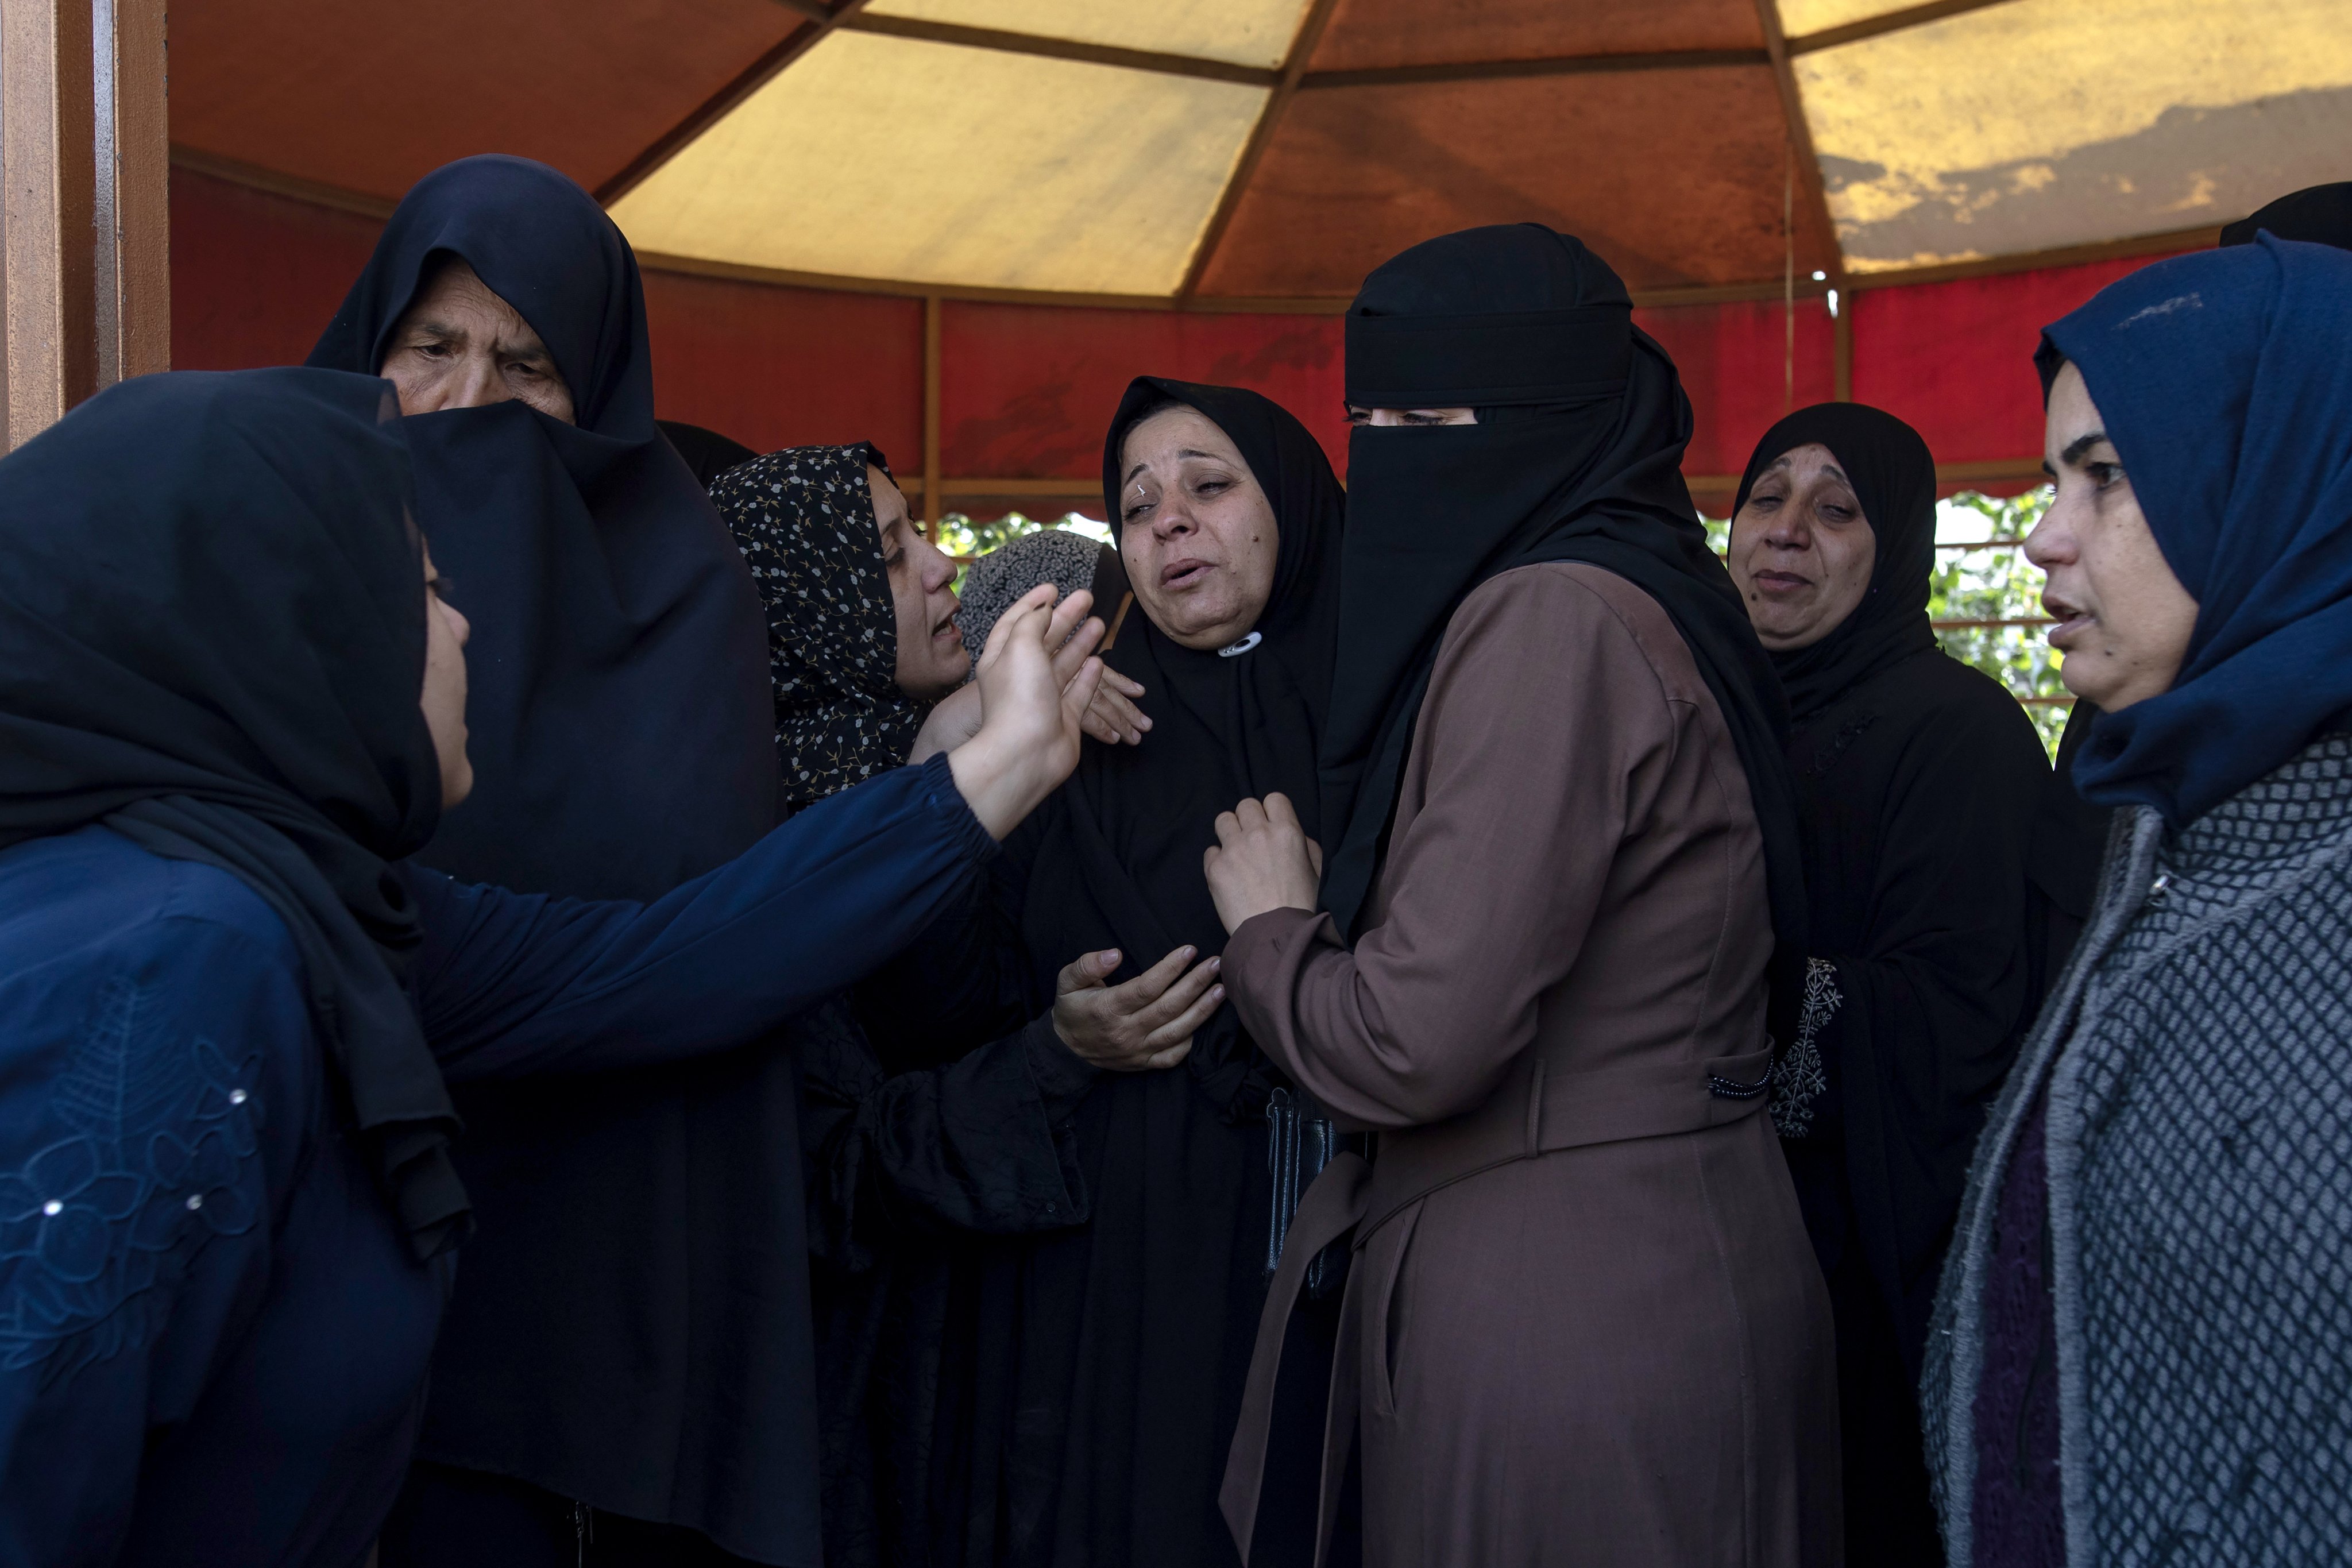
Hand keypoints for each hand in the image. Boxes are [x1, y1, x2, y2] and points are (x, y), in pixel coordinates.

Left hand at [909, 613, 1146, 762]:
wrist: (1027, 752)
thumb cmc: (1019, 696)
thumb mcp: (1020, 644)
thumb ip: (1032, 621)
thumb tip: (1043, 610)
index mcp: (1002, 657)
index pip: (1016, 620)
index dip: (1033, 601)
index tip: (1054, 586)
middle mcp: (1022, 675)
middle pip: (1045, 638)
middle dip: (1065, 616)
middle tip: (1087, 597)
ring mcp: (1043, 696)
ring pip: (1065, 663)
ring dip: (1081, 641)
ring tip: (1100, 622)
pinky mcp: (1064, 716)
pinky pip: (1079, 690)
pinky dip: (1089, 675)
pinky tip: (1099, 660)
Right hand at [1051, 944, 1222, 1070]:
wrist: (1066, 1050)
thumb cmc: (1072, 1009)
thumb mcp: (1067, 981)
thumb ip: (1087, 964)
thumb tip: (1115, 954)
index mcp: (1108, 1009)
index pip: (1146, 987)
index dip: (1170, 968)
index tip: (1189, 950)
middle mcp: (1126, 1031)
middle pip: (1168, 1007)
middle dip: (1195, 984)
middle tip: (1215, 964)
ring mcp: (1137, 1050)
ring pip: (1177, 1031)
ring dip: (1202, 1011)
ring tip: (1221, 990)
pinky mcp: (1144, 1063)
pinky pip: (1174, 1055)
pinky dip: (1192, 1040)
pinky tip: (1206, 1021)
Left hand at [1203, 793, 1322, 933]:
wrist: (1277, 937)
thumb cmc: (1303, 907)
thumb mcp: (1318, 870)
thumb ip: (1305, 844)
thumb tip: (1291, 834)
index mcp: (1287, 831)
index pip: (1274, 799)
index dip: (1272, 812)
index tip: (1271, 826)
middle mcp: (1258, 834)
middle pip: (1246, 805)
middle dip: (1249, 820)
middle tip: (1252, 840)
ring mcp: (1234, 849)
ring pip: (1223, 820)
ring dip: (1229, 833)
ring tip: (1236, 853)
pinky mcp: (1215, 868)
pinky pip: (1210, 851)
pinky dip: (1218, 860)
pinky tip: (1229, 876)